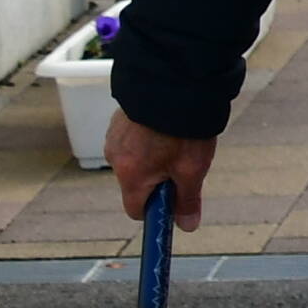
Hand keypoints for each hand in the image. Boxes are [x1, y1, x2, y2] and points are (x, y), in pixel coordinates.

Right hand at [105, 109, 215, 228]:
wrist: (174, 80)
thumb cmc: (183, 128)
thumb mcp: (192, 168)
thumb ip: (187, 200)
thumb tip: (186, 227)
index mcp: (130, 176)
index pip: (136, 209)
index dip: (157, 210)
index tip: (175, 201)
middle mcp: (115, 157)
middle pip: (137, 182)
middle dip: (160, 178)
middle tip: (184, 160)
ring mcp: (114, 135)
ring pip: (137, 158)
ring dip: (156, 155)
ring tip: (179, 137)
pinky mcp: (120, 118)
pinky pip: (134, 137)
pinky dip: (150, 136)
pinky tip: (168, 123)